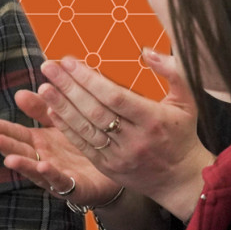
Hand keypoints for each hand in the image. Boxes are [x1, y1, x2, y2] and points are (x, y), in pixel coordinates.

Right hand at [0, 90, 122, 208]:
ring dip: (23, 165)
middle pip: (21, 151)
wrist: (114, 168)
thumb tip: (19, 93)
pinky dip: (52, 174)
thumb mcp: (60, 122)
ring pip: (36, 170)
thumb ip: (41, 109)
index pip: (16, 134)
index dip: (2, 130)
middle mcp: (44, 159)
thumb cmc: (81, 144)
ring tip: (10, 158)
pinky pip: (62, 181)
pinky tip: (44, 166)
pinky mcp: (74, 187)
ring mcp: (57, 175)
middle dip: (5, 146)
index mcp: (40, 142)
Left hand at [33, 50, 212, 217]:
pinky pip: (83, 146)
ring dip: (61, 107)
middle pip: (95, 111)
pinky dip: (66, 128)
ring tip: (44, 87)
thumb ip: (172, 71)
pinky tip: (52, 111)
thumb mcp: (186, 100)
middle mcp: (135, 139)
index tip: (69, 62)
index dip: (89, 79)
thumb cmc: (181, 133)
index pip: (115, 97)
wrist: (182, 178)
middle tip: (48, 68)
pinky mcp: (109, 167)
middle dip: (68, 87)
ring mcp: (120, 155)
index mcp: (153, 120)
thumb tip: (147, 51)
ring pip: (85, 129)